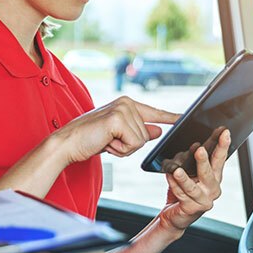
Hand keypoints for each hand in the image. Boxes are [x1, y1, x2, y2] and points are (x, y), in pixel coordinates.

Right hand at [50, 96, 179, 164]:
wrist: (66, 144)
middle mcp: (127, 103)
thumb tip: (158, 130)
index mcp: (127, 104)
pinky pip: (133, 143)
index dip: (171, 117)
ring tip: (106, 141)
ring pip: (141, 141)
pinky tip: (106, 142)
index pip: (155, 112)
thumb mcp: (118, 137)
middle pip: (147, 135)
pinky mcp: (118, 118)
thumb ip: (138, 132)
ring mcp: (123, 108)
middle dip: (129, 146)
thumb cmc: (89, 140)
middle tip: (109, 141)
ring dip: (124, 148)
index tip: (186, 117)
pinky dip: (120, 149)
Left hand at [158, 128, 230, 233]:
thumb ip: (193, 161)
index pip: (220, 159)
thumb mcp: (190, 173)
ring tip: (177, 171)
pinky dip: (174, 186)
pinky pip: (182, 196)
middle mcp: (212, 190)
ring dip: (184, 179)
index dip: (223, 146)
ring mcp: (204, 201)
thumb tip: (195, 146)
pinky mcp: (192, 210)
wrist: (176, 216)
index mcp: (214, 178)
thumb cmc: (184, 192)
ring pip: (193, 188)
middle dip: (203, 161)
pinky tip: (169, 178)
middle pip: (209, 173)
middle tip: (199, 150)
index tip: (224, 133)